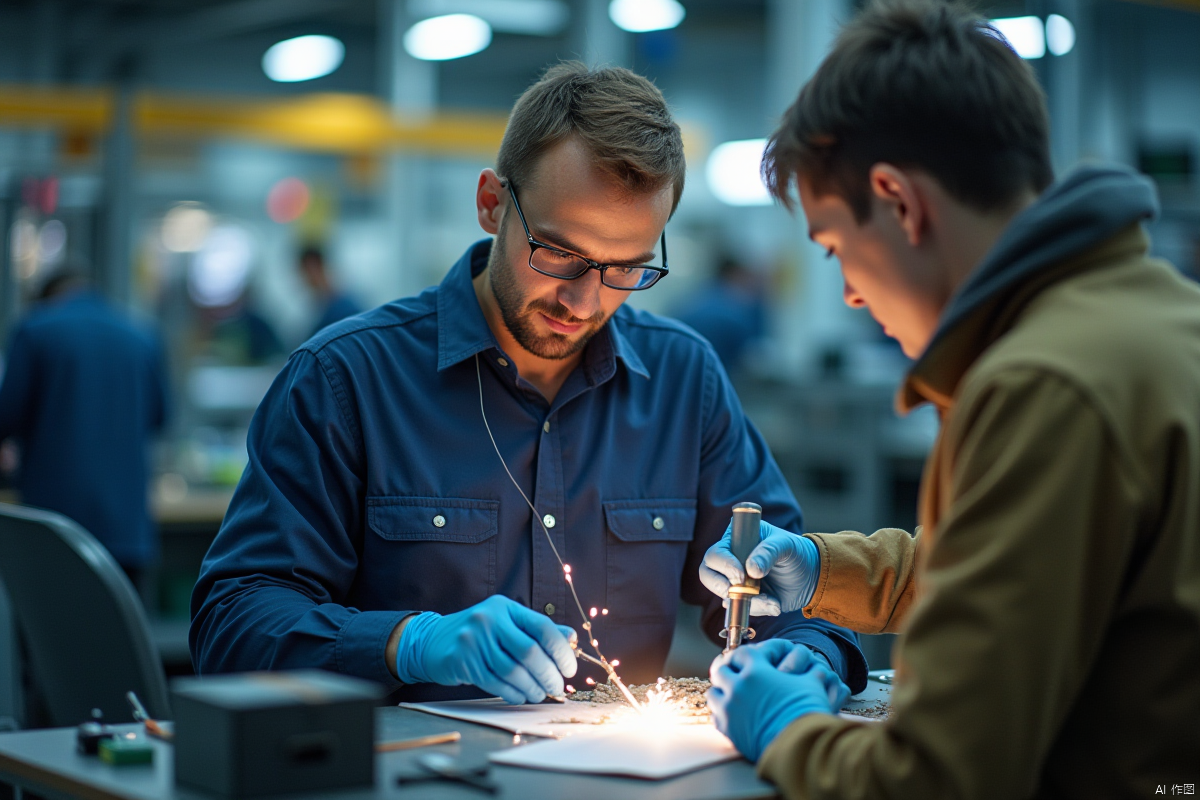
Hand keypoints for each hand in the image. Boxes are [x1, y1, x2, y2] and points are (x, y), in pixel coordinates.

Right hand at [394, 595, 577, 703]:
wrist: (432, 641)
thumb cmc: (479, 634)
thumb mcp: (507, 623)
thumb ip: (538, 630)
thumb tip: (571, 638)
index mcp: (505, 607)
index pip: (542, 627)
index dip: (561, 651)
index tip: (569, 669)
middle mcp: (489, 620)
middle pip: (530, 652)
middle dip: (548, 674)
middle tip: (557, 687)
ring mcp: (473, 640)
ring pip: (513, 671)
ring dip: (532, 688)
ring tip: (540, 694)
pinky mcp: (462, 661)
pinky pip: (496, 683)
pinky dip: (514, 693)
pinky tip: (521, 696)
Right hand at [699, 520, 820, 614]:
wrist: (811, 576)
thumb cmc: (796, 553)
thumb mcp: (786, 545)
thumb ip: (768, 552)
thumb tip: (751, 570)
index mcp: (736, 540)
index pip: (716, 553)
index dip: (723, 565)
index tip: (741, 575)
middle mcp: (730, 560)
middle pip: (707, 574)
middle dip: (720, 586)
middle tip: (742, 592)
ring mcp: (735, 581)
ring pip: (723, 596)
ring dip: (747, 602)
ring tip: (771, 600)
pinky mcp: (744, 599)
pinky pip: (741, 609)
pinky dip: (758, 609)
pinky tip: (775, 604)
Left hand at [707, 639, 849, 760]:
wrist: (800, 746)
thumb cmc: (807, 711)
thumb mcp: (811, 684)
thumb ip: (808, 672)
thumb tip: (819, 669)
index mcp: (756, 671)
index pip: (741, 653)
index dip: (745, 656)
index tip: (748, 659)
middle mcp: (738, 687)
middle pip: (721, 671)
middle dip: (728, 671)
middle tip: (735, 675)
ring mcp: (730, 709)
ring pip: (713, 694)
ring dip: (721, 692)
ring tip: (731, 695)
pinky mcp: (728, 730)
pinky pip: (716, 717)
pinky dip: (722, 713)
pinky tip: (733, 714)